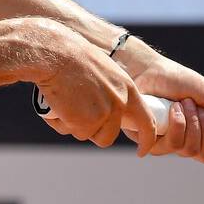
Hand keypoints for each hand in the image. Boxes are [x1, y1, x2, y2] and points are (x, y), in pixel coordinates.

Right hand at [32, 23, 160, 155]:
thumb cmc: (73, 56)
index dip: (146, 139)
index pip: (147, 121)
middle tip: (78, 118)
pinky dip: (61, 123)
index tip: (142, 150)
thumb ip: (109, 92)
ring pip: (88, 135)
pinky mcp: (86, 122)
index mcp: (128, 89)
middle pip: (109, 135)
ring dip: (75, 126)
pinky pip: (72, 131)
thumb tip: (105, 111)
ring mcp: (104, 114)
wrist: (57, 53)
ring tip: (63, 104)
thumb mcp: (102, 72)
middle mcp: (120, 103)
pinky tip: (56, 105)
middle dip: (93, 132)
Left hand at [113, 37, 203, 163]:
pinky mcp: (149, 142)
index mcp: (199, 132)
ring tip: (183, 103)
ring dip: (192, 122)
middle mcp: (183, 140)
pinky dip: (179, 123)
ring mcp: (166, 143)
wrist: (150, 69)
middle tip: (198, 107)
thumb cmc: (178, 79)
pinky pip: (173, 144)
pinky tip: (172, 108)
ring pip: (189, 150)